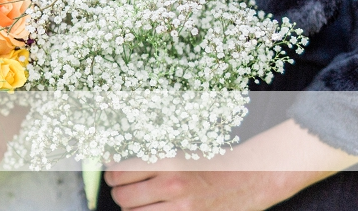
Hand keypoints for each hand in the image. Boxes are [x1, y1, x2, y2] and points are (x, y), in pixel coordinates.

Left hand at [104, 169, 279, 210]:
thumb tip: (112, 161)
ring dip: (132, 207)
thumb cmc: (209, 163)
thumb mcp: (177, 153)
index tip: (113, 175)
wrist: (247, 178)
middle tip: (126, 188)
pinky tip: (154, 208)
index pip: (118, 173)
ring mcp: (181, 207)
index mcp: (166, 161)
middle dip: (119, 192)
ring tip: (141, 200)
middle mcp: (172, 185)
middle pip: (122, 196)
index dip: (110, 175)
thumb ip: (147, 159)